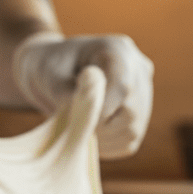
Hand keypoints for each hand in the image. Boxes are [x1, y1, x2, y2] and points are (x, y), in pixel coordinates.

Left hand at [12, 32, 153, 158]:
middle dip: (98, 125)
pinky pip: (129, 141)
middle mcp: (138, 69)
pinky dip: (106, 145)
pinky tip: (88, 132)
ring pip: (133, 129)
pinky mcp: (140, 115)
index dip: (100, 109)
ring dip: (102, 138)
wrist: (55, 73)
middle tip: (72, 122)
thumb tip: (88, 106)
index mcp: (118, 49)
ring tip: (78, 126)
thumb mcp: (49, 74)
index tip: (75, 115)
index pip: (122, 86)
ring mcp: (143, 93)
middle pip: (131, 111)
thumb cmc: (49, 68)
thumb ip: (66, 90)